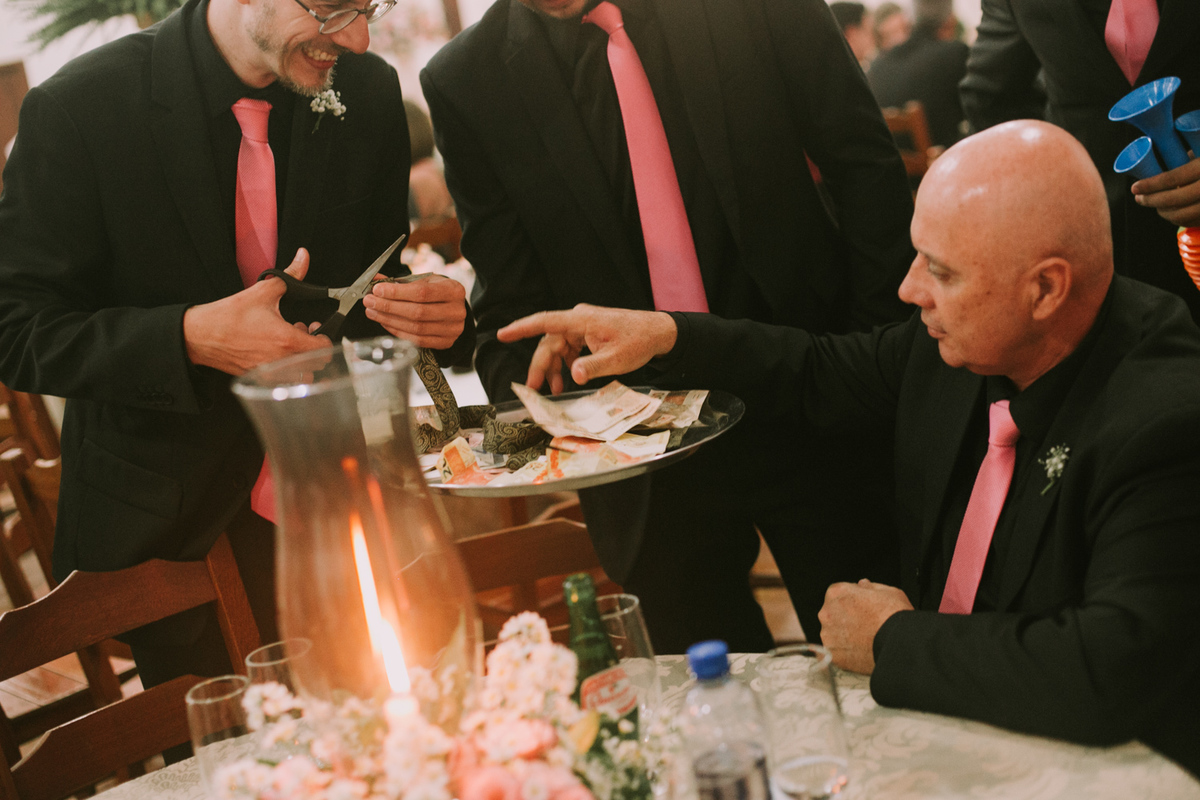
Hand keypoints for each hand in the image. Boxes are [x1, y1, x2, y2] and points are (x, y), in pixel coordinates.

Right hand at [183, 248, 330, 375]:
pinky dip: (286, 369)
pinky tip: (275, 352)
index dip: (325, 338)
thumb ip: (290, 274)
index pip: (323, 350)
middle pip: (317, 365)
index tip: (318, 329)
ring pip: (301, 376)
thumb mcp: (263, 290)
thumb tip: (302, 258)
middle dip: (315, 348)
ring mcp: (271, 372)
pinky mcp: (260, 378)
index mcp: (286, 340)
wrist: (200, 335)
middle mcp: (281, 360)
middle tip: (303, 333)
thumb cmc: (229, 316)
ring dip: (302, 361)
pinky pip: (283, 380)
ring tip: (290, 344)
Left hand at [363, 274, 465, 349]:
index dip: (397, 292)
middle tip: (370, 302)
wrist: (453, 308)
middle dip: (389, 307)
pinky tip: (385, 322)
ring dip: (390, 320)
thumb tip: (375, 281)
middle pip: (418, 312)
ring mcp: (453, 330)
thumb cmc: (437, 292)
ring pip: (416, 328)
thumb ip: (400, 281)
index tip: (377, 290)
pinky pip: (418, 341)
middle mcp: (457, 311)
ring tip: (373, 312)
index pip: (422, 293)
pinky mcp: (446, 342)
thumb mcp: (424, 281)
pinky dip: (398, 332)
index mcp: (454, 290)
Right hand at [496, 304, 677, 393]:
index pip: (545, 321)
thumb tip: (573, 374)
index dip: (521, 328)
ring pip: (557, 346)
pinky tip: (567, 380)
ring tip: (554, 390)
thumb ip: (593, 366)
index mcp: (581, 320)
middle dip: (540, 365)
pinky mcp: (587, 333)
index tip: (502, 334)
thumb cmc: (638, 341)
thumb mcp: (617, 359)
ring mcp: (582, 326)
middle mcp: (578, 320)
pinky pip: (568, 348)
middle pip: (549, 341)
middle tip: (532, 387)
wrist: (658, 332)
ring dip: (553, 368)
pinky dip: (565, 364)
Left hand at [817, 579, 912, 674]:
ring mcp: (828, 634)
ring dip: (844, 635)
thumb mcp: (888, 591)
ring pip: (832, 633)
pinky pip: (835, 652)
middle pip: (832, 613)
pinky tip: (860, 652)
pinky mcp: (832, 654)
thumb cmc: (895, 615)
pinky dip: (845, 653)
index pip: (838, 594)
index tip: (861, 607)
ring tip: (864, 640)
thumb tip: (862, 585)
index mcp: (837, 593)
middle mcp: (826, 612)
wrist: (899, 642)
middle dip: (845, 617)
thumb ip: (870, 587)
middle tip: (864, 625)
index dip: (851, 600)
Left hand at [1132, 156, 1199, 227]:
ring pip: (1184, 215)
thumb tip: (1160, 165)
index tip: (1135, 187)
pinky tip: (1171, 213)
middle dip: (1152, 200)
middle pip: (1176, 199)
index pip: (1175, 177)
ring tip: (1153, 205)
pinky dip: (1179, 219)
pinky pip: (1194, 222)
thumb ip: (1189, 157)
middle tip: (1139, 198)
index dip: (1151, 184)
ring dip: (1163, 213)